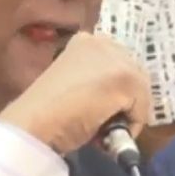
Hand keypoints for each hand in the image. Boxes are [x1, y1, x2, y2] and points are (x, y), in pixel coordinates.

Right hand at [0, 32, 150, 155]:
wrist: (33, 123)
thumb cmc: (45, 110)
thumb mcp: (73, 83)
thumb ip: (94, 80)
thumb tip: (115, 98)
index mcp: (86, 41)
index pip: (118, 64)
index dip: (114, 90)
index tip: (99, 109)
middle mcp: (103, 43)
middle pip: (134, 75)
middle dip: (124, 101)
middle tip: (101, 123)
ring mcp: (116, 59)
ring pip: (140, 93)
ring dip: (126, 115)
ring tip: (101, 130)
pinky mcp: (125, 79)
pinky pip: (141, 111)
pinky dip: (129, 127)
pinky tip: (105, 134)